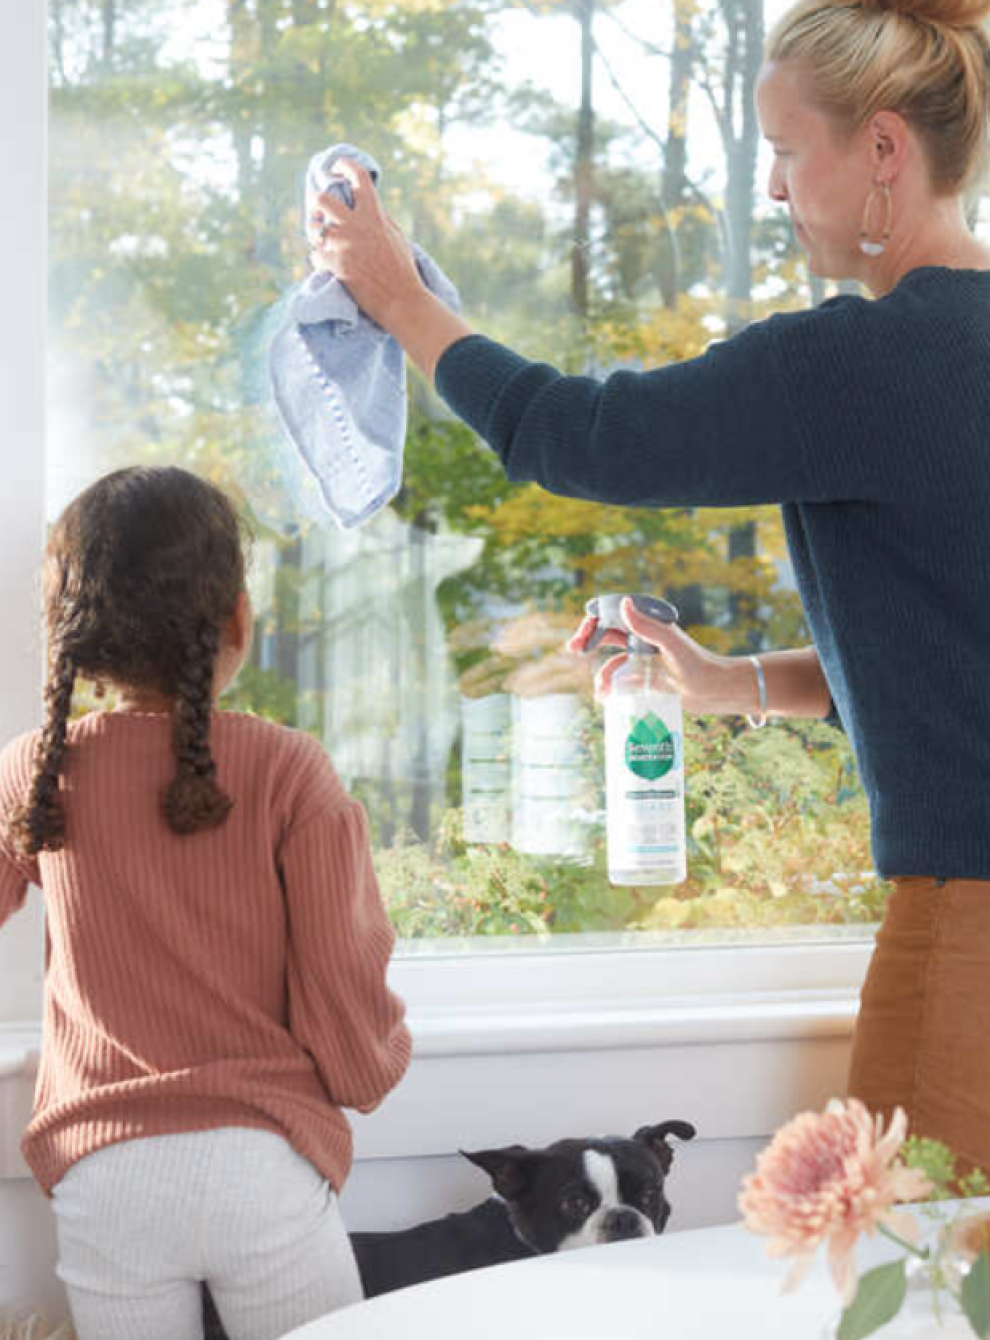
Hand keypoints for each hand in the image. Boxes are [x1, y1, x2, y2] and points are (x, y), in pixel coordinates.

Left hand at [307, 158, 425, 327]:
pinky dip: (320, 262)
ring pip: (315, 230)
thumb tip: (371, 204)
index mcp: (374, 214)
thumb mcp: (397, 237)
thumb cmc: (402, 271)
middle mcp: (356, 225)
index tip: (337, 168)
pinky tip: (331, 269)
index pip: (357, 177)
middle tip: (319, 213)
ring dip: (318, 237)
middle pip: (322, 199)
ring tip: (325, 246)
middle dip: (317, 205)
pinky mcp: (335, 264)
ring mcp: (343, 244)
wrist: (401, 302)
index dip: (345, 165)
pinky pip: (315, 255)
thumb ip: (381, 218)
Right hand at [570, 597, 751, 713]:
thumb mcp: (671, 645)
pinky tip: (605, 696)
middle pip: (607, 634)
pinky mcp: (645, 678)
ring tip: (600, 689)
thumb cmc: (697, 665)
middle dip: (587, 640)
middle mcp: (644, 638)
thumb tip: (623, 603)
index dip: (594, 620)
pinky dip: (610, 685)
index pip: (613, 614)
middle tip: (573, 649)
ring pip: (611, 660)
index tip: (584, 634)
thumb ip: (647, 626)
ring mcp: (643, 659)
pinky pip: (620, 679)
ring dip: (601, 672)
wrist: (714, 691)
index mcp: (648, 624)